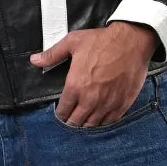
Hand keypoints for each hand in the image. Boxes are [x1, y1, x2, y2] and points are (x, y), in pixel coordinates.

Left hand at [29, 20, 159, 126]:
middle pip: (76, 122)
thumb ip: (52, 54)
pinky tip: (101, 117)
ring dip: (86, 123)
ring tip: (85, 118)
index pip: (63, 111)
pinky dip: (103, 122)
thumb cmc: (102, 41)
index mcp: (76, 86)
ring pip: (92, 125)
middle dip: (71, 121)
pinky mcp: (122, 104)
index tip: (62, 111)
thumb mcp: (73, 42)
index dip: (60, 112)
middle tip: (71, 117)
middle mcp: (90, 99)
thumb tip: (34, 60)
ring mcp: (107, 103)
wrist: (131, 40)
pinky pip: (109, 122)